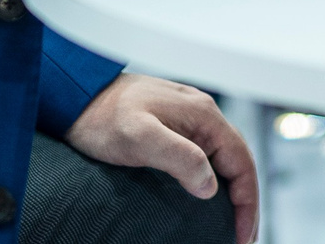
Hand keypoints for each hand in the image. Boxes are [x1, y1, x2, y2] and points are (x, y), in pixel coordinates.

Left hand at [65, 72, 258, 243]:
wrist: (77, 95)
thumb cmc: (103, 116)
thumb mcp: (140, 138)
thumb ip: (179, 157)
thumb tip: (210, 186)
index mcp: (204, 116)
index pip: (242, 162)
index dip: (247, 201)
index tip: (243, 236)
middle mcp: (203, 115)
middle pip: (238, 161)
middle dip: (245, 201)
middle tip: (241, 238)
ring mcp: (189, 119)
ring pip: (223, 159)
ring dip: (232, 191)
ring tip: (231, 223)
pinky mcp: (173, 125)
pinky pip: (206, 154)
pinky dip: (215, 179)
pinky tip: (207, 194)